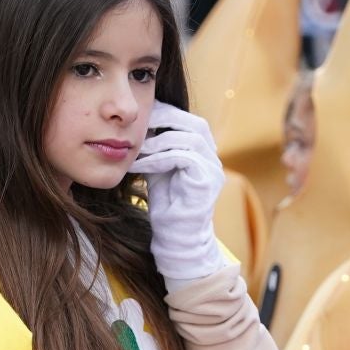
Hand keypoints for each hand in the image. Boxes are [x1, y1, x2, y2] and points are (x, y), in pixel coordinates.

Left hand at [129, 103, 227, 281]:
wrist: (176, 236)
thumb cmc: (167, 202)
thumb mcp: (160, 166)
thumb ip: (158, 145)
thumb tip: (142, 120)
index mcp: (205, 151)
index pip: (190, 120)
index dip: (167, 113)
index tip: (141, 115)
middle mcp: (214, 158)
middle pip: (195, 124)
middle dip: (165, 119)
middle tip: (139, 123)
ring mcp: (214, 169)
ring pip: (189, 138)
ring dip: (158, 140)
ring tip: (135, 145)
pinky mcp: (207, 181)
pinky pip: (183, 157)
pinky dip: (158, 158)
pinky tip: (139, 163)